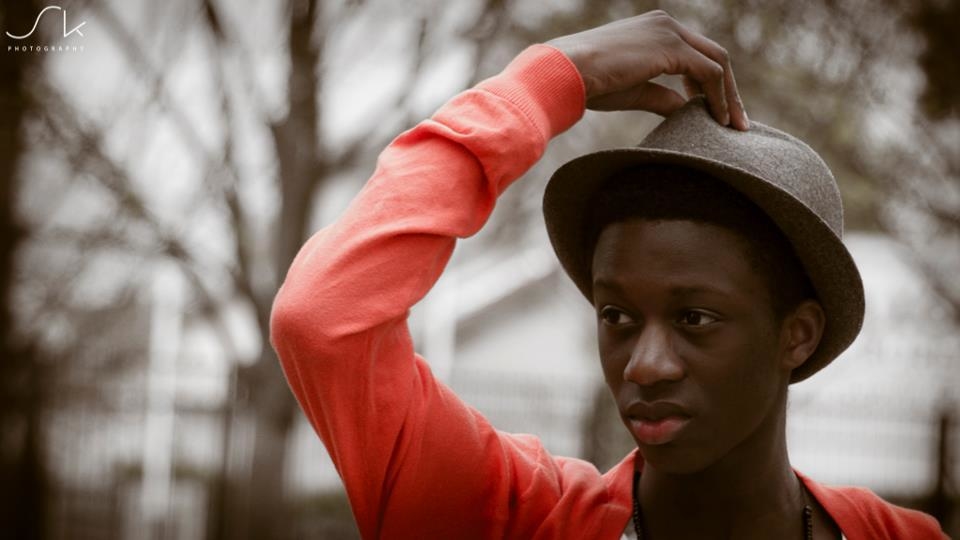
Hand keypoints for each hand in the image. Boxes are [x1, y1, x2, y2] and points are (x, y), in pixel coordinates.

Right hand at [547, 10, 748, 129]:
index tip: (717, 110)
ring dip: (729, 95)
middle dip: (728, 89)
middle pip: (713, 55)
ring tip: (732, 125)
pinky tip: (719, 119)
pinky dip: (718, 96)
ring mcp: (670, 32)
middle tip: (736, 120)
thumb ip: (664, 97)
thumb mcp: (635, 90)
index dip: (709, 83)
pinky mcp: (671, 47)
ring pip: (716, 62)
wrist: (566, 72)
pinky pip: (708, 73)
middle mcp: (666, 24)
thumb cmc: (590, 83)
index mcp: (654, 29)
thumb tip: (688, 111)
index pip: (695, 54)